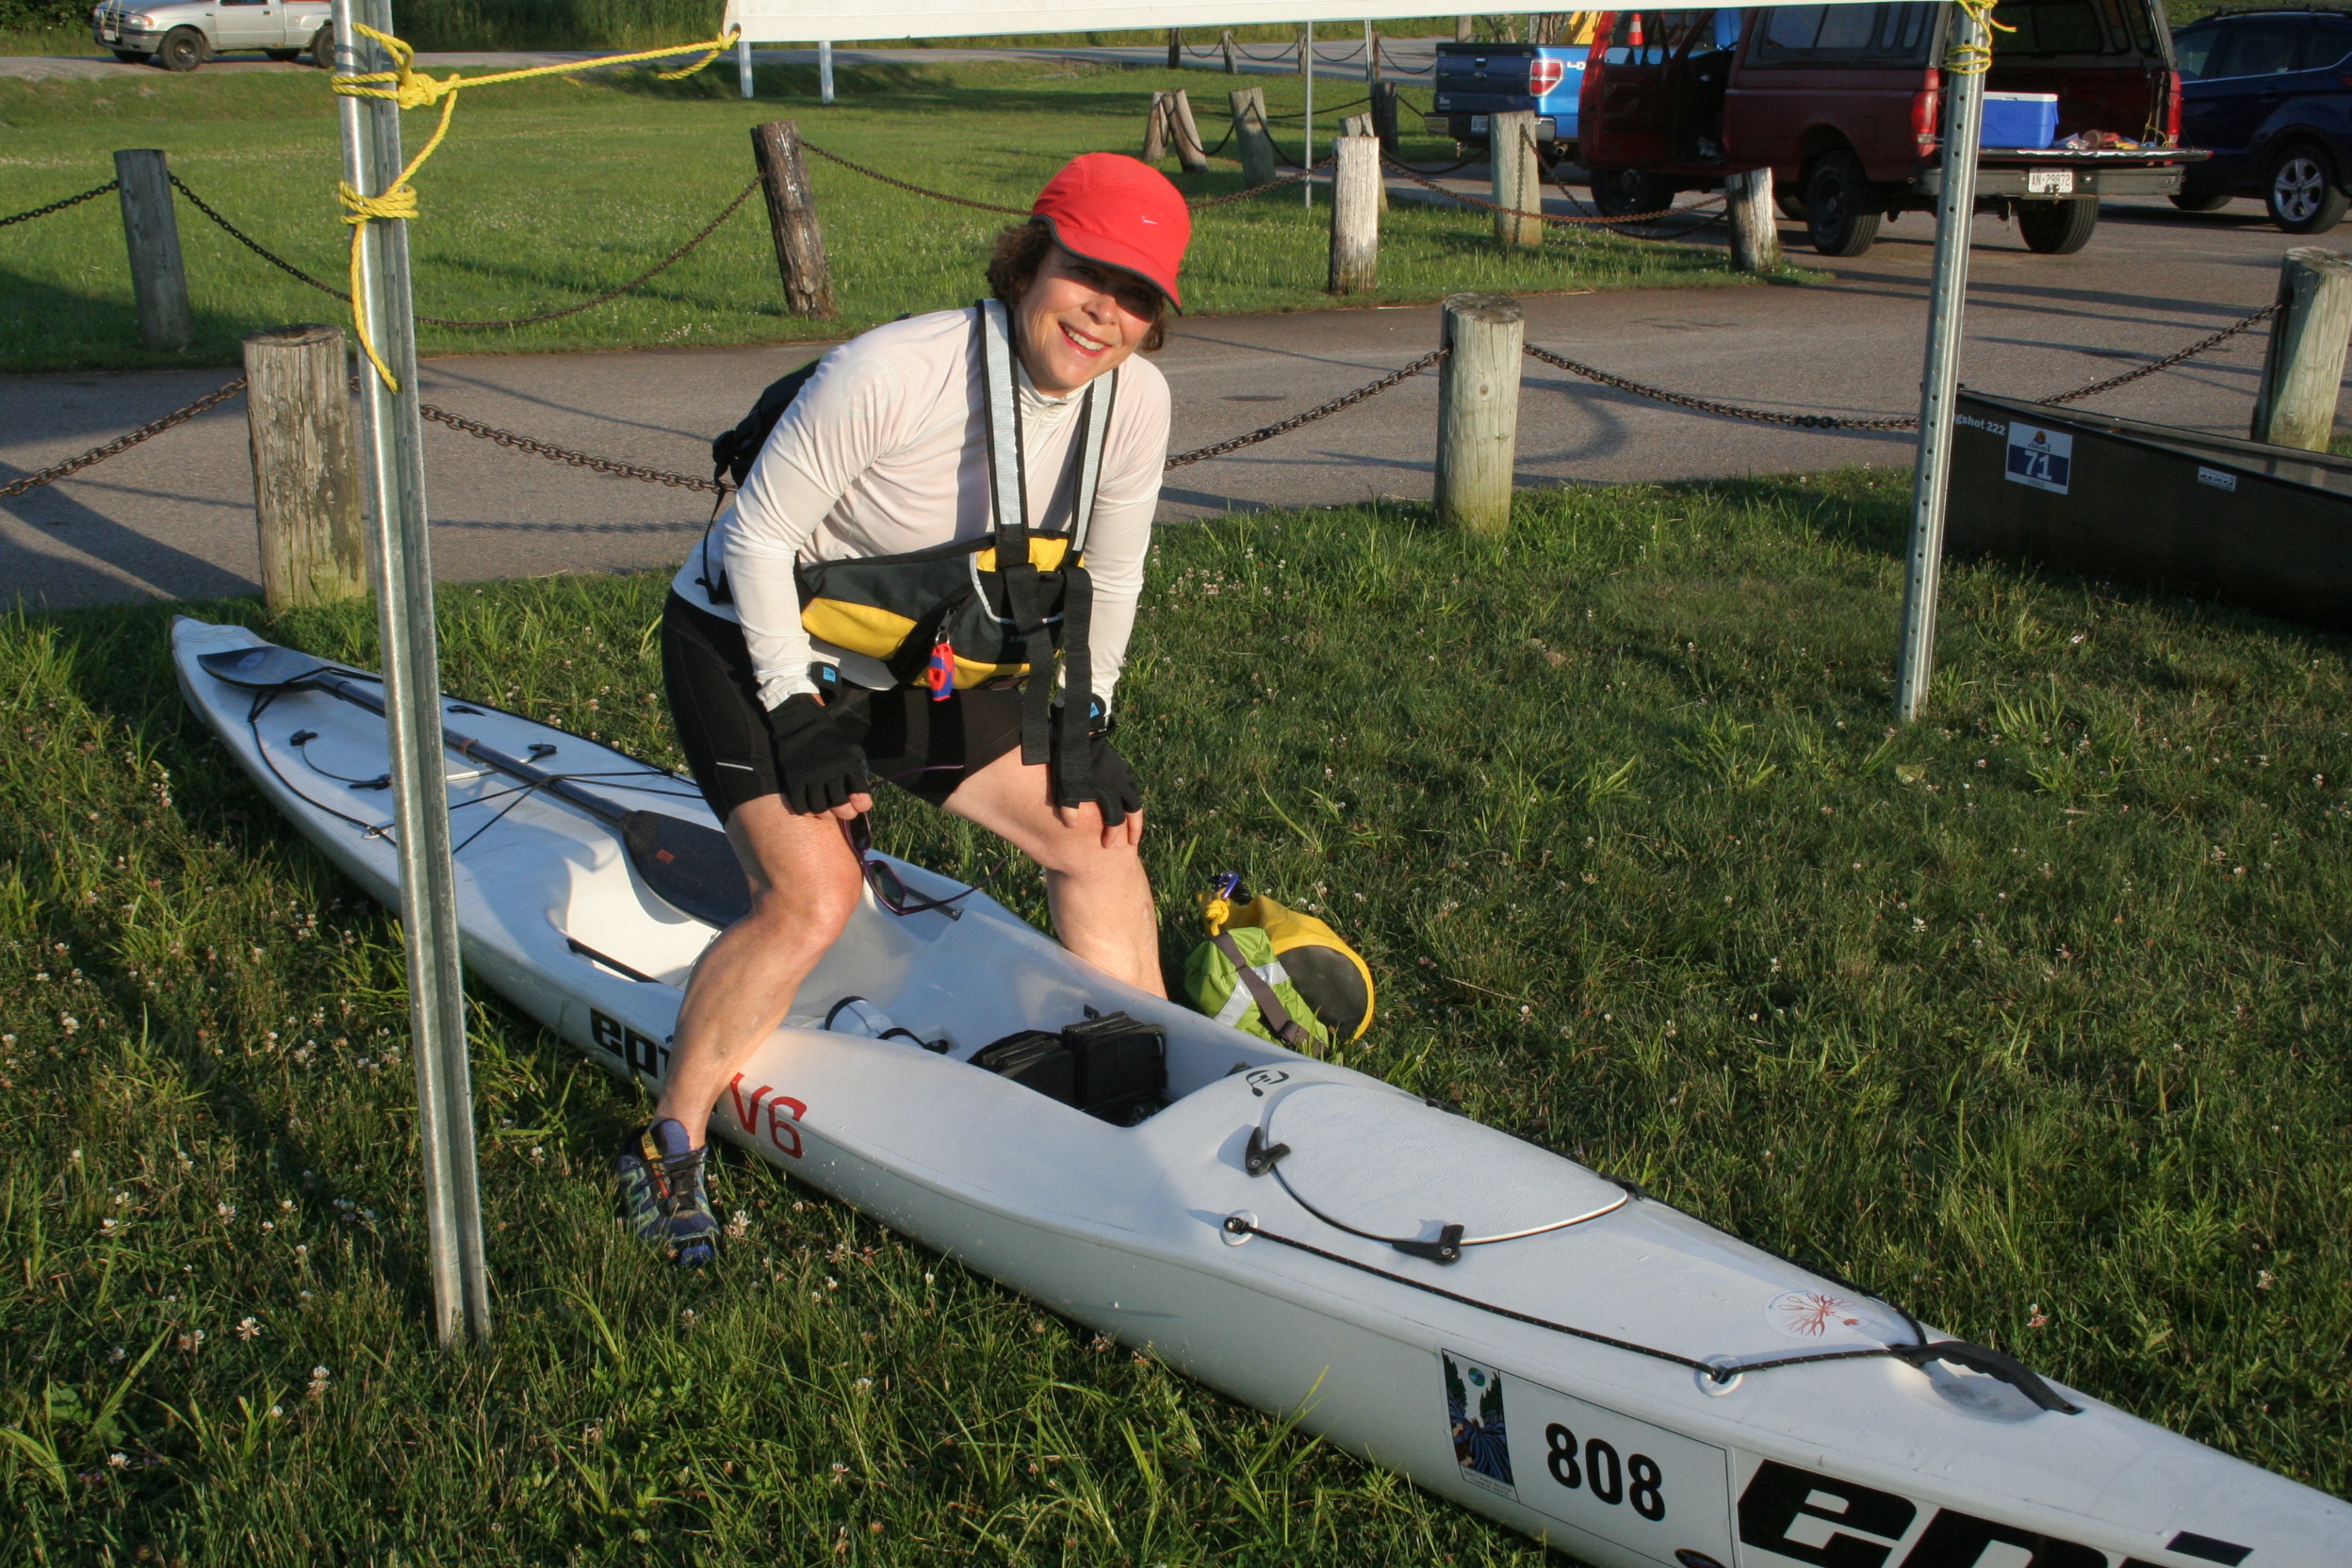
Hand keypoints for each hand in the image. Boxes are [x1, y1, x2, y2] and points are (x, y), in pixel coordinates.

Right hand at [764, 694, 871, 818]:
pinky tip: (810, 808)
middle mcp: (830, 772)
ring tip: (827, 810)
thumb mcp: (849, 749)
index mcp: (848, 763)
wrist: (799, 722)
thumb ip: (856, 771)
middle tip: (844, 812)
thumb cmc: (828, 737)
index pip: (860, 795)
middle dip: (846, 813)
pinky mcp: (794, 779)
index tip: (859, 805)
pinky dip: (806, 811)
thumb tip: (860, 796)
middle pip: (840, 806)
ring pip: (820, 808)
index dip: (862, 805)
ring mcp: (810, 776)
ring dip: (825, 813)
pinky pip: (801, 805)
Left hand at [1052, 715, 1143, 845]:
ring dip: (1135, 811)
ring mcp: (1122, 772)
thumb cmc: (1069, 761)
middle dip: (1134, 828)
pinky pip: (1131, 783)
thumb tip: (1071, 825)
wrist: (1077, 732)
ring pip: (1135, 796)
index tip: (1107, 845)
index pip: (1116, 820)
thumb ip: (1068, 808)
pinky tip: (1125, 797)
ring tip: (1133, 822)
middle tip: (1132, 841)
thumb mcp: (1065, 787)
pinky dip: (1131, 795)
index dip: (1113, 835)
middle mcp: (1120, 784)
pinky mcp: (1119, 763)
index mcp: (1109, 792)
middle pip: (1134, 811)